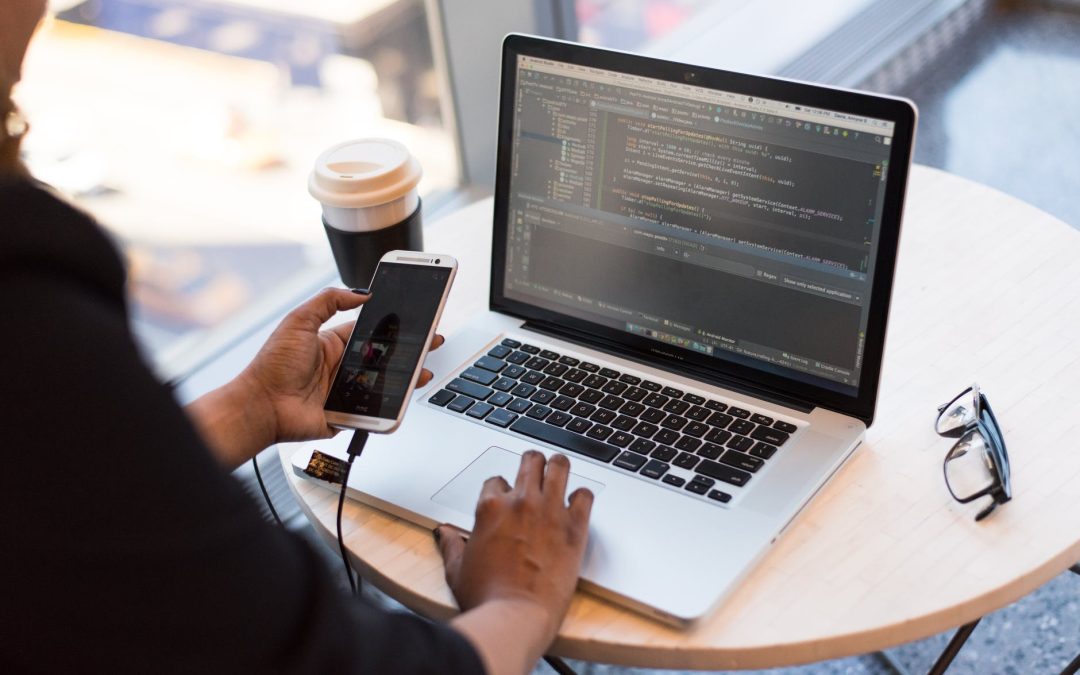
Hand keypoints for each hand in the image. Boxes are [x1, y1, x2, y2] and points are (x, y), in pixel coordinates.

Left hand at [187, 287, 443, 468]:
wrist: (261, 406)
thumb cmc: (272, 366)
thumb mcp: (298, 321)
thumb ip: (328, 301)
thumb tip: (360, 292)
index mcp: (332, 343)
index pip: (370, 332)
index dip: (392, 326)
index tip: (413, 319)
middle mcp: (341, 366)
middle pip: (383, 358)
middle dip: (408, 351)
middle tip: (431, 343)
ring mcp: (345, 391)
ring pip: (384, 384)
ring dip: (406, 377)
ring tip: (423, 371)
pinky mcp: (347, 414)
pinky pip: (374, 410)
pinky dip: (390, 406)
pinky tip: (405, 396)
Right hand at [436, 452, 593, 646]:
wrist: (516, 616)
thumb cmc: (486, 597)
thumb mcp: (457, 570)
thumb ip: (451, 545)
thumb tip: (444, 532)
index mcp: (490, 508)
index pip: (496, 480)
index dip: (501, 489)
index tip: (506, 499)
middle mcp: (521, 502)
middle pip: (530, 461)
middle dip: (532, 463)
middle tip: (535, 470)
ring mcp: (549, 511)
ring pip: (559, 466)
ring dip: (558, 467)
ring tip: (559, 471)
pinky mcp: (575, 527)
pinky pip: (585, 495)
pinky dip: (582, 497)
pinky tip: (578, 504)